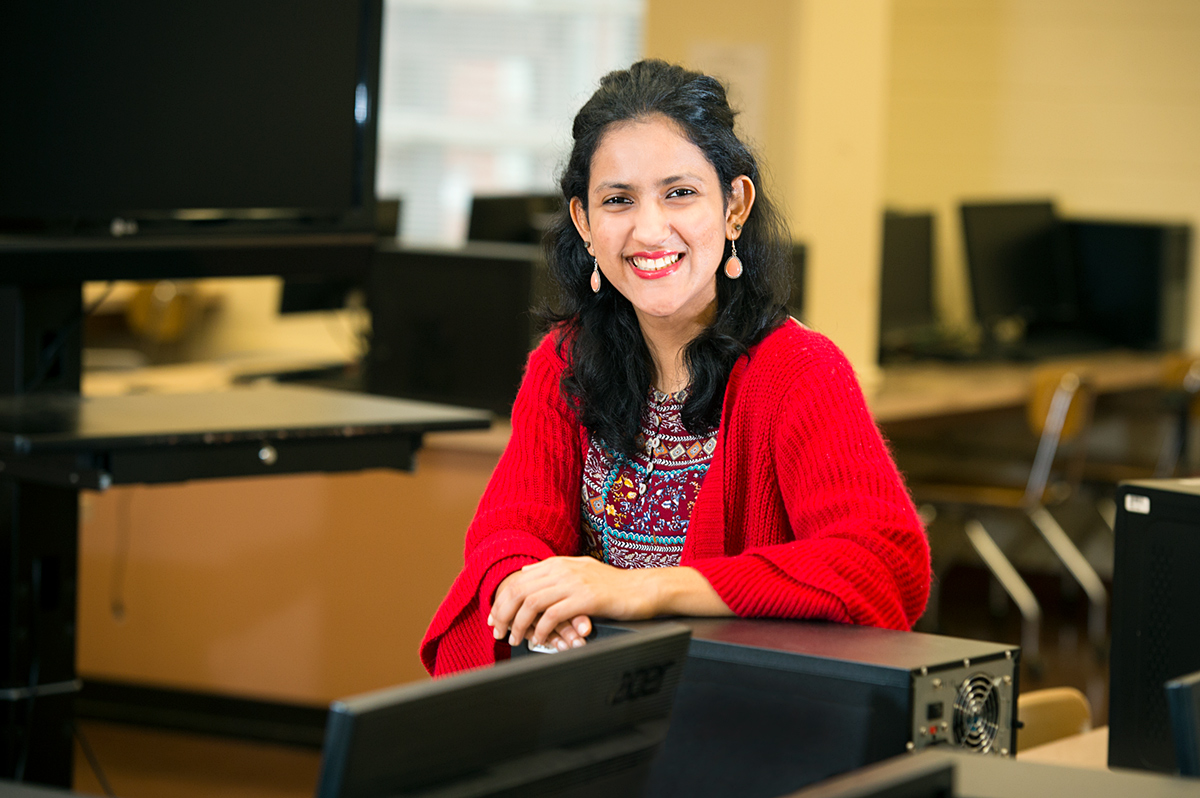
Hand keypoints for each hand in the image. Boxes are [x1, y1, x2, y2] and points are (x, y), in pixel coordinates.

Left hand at [488, 556, 655, 649]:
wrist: (643, 588)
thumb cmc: (613, 585)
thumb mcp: (580, 569)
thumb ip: (553, 571)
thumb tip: (526, 572)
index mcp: (558, 564)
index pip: (518, 581)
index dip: (501, 602)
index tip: (495, 620)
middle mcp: (563, 570)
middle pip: (519, 590)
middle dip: (503, 614)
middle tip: (499, 634)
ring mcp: (574, 583)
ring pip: (531, 602)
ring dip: (519, 624)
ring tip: (516, 640)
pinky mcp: (586, 599)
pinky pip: (553, 615)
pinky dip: (541, 630)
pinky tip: (540, 640)